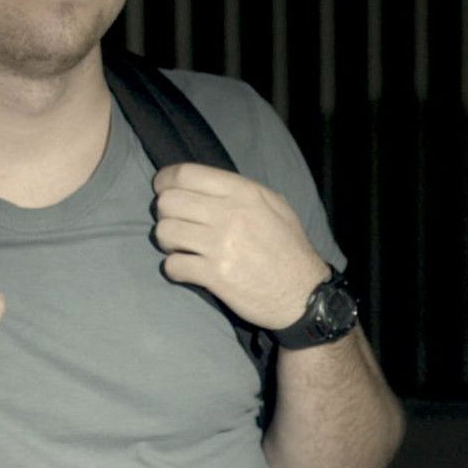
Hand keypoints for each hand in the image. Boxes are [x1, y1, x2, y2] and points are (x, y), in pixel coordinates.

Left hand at [151, 163, 328, 329]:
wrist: (304, 293)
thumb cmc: (289, 247)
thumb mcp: (275, 205)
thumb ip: (241, 191)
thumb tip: (205, 184)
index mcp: (243, 193)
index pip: (186, 174)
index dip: (165, 180)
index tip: (164, 189)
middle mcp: (229, 215)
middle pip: (168, 202)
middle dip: (166, 213)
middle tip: (177, 223)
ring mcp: (220, 246)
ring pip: (164, 232)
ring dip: (168, 241)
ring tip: (181, 247)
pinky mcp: (214, 275)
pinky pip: (172, 266)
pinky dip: (174, 268)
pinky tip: (187, 268)